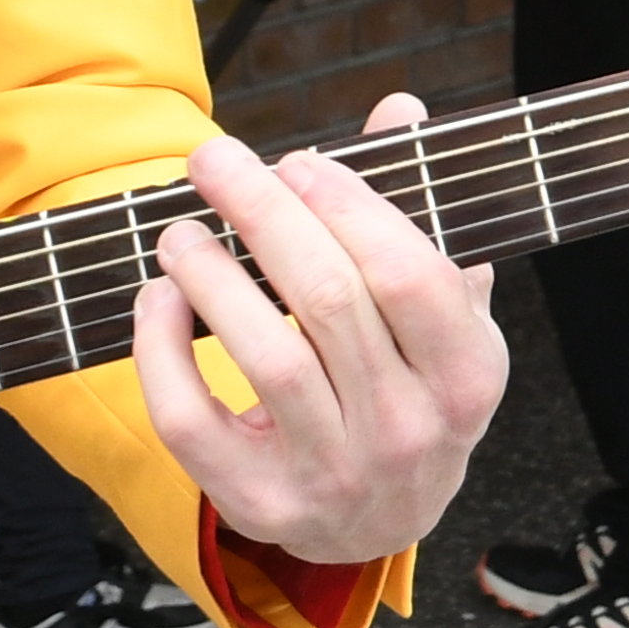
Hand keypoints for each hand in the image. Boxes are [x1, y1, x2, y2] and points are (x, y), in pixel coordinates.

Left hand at [131, 94, 505, 559]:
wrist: (385, 517)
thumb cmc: (412, 389)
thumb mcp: (441, 314)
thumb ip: (418, 212)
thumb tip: (398, 109)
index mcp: (467, 378)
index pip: (412, 275)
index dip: (348, 204)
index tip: (297, 160)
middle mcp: (409, 432)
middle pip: (328, 299)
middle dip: (262, 212)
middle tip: (214, 162)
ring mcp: (335, 475)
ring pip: (265, 356)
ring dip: (211, 275)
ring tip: (180, 230)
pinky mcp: (260, 502)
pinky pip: (193, 420)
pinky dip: (164, 349)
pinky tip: (161, 298)